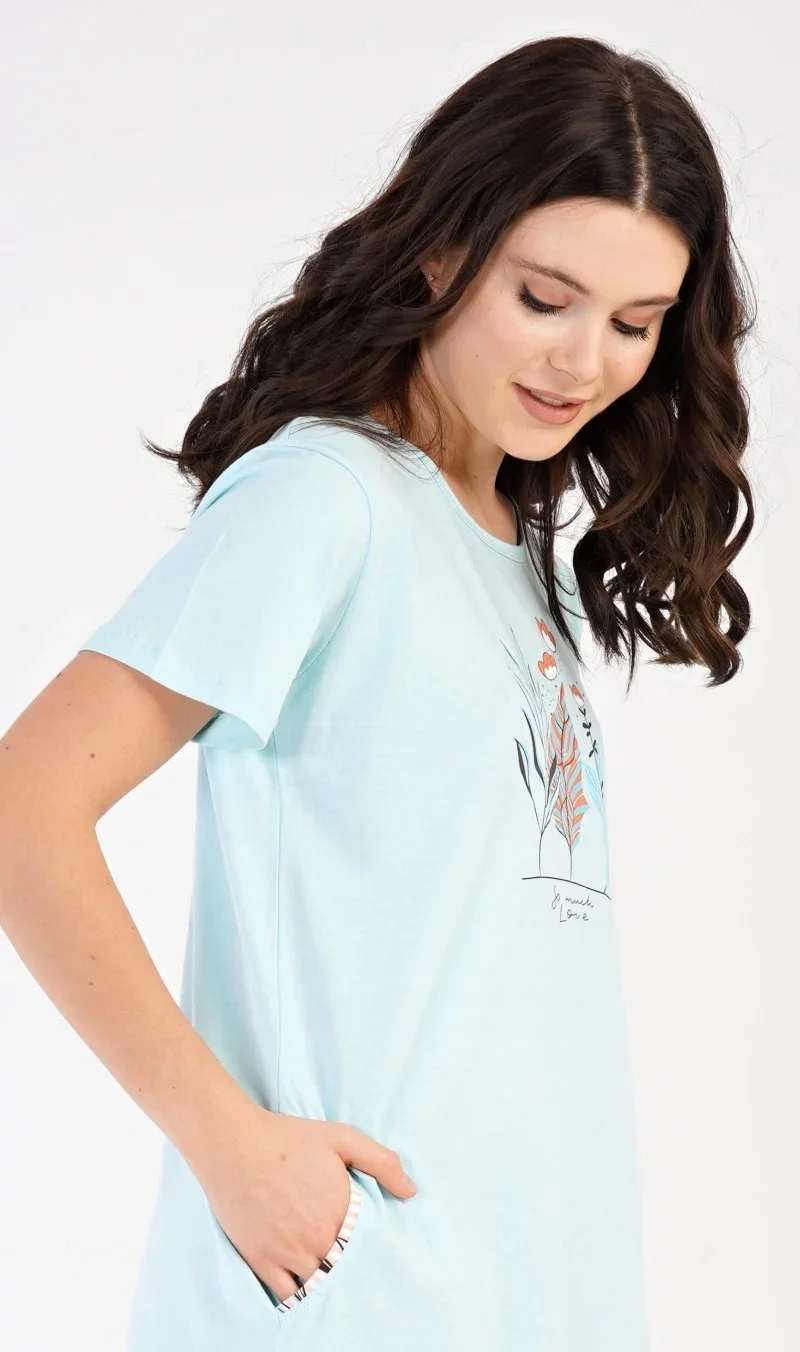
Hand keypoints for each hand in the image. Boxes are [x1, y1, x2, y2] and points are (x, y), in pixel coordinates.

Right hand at [189, 1099, 417, 1304]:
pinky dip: (298, 1295)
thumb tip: (411, 1191)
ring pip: (318, 1284)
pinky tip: (303, 1287)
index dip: (373, 1251)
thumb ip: (381, 1162)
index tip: (378, 1252)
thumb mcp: (341, 1138)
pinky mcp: (261, 1260)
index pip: (369, 1246)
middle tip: (355, 1268)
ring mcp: (288, 1252)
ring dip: (327, 1282)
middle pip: (345, 1269)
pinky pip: (286, 1294)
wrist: (232, 1143)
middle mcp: (318, 1236)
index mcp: (342, 1209)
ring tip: (333, 1278)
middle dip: (351, 1269)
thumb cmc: (287, 1138)